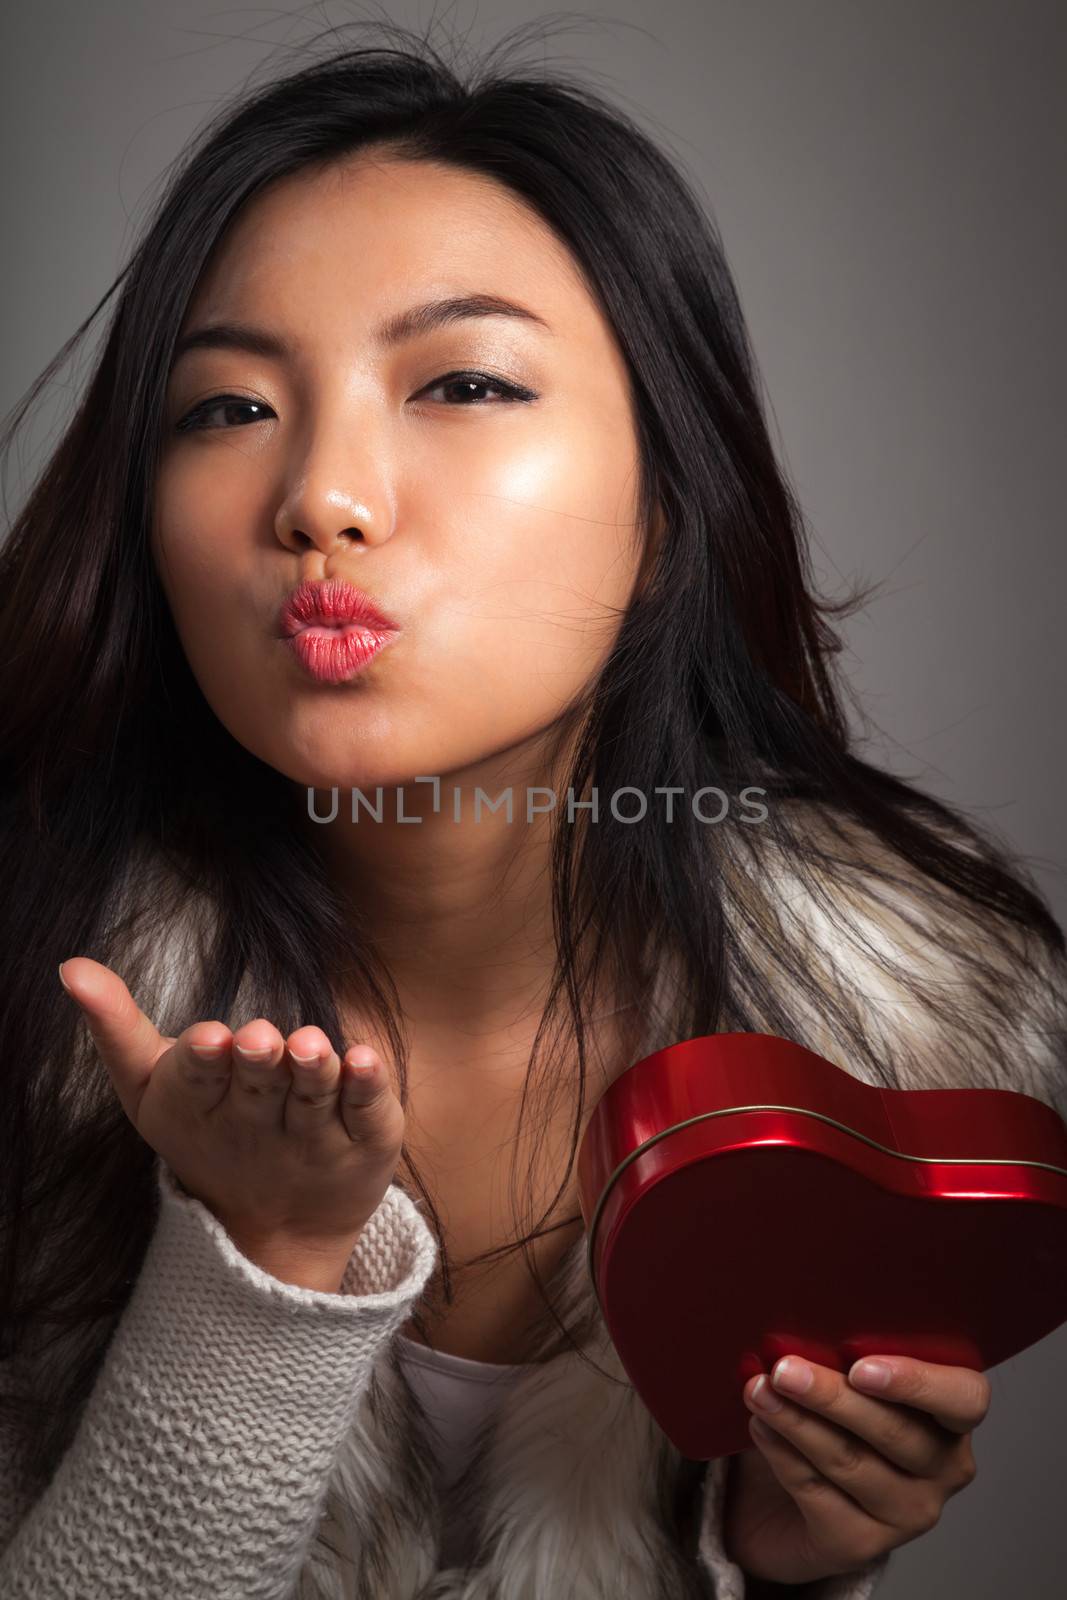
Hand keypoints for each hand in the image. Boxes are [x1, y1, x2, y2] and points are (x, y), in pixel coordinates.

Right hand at [57, 957, 406, 1262]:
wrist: (276, 1226)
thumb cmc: (205, 1128)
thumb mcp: (151, 1083)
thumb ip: (114, 1025)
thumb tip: (70, 966)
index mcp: (201, 1108)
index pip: (199, 1080)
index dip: (204, 1061)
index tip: (211, 1037)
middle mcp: (258, 1124)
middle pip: (259, 1089)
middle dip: (259, 1063)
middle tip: (261, 1036)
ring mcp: (314, 1136)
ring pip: (315, 1099)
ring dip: (315, 1070)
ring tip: (311, 1044)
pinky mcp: (364, 1141)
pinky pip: (367, 1112)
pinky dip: (367, 1087)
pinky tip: (366, 1058)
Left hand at [723, 1354, 989, 1584]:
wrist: (790, 1495)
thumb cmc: (832, 1413)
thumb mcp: (848, 1375)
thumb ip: (847, 1352)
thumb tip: (808, 1321)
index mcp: (953, 1416)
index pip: (964, 1399)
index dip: (917, 1382)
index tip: (860, 1367)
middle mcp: (943, 1469)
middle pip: (894, 1432)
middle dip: (832, 1397)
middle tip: (784, 1369)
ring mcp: (905, 1513)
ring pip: (850, 1462)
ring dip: (797, 1421)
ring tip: (759, 1390)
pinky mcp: (860, 1544)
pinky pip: (817, 1493)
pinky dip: (783, 1454)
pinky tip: (761, 1426)